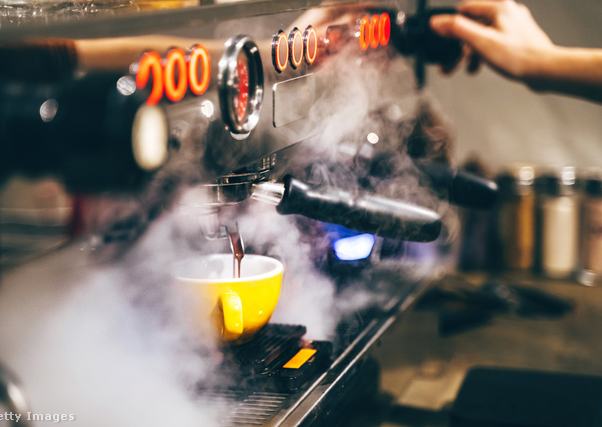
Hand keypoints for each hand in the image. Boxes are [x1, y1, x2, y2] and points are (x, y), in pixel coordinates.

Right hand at [430, 0, 554, 81]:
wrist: (546, 70)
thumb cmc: (518, 56)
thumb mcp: (481, 42)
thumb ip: (458, 29)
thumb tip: (437, 22)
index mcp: (499, 7)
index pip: (465, 9)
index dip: (452, 26)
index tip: (445, 42)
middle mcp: (508, 11)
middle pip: (474, 24)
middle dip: (460, 45)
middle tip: (450, 63)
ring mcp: (514, 24)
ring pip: (484, 35)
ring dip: (472, 53)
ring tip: (468, 69)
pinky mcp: (518, 37)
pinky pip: (494, 42)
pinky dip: (485, 54)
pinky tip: (482, 66)